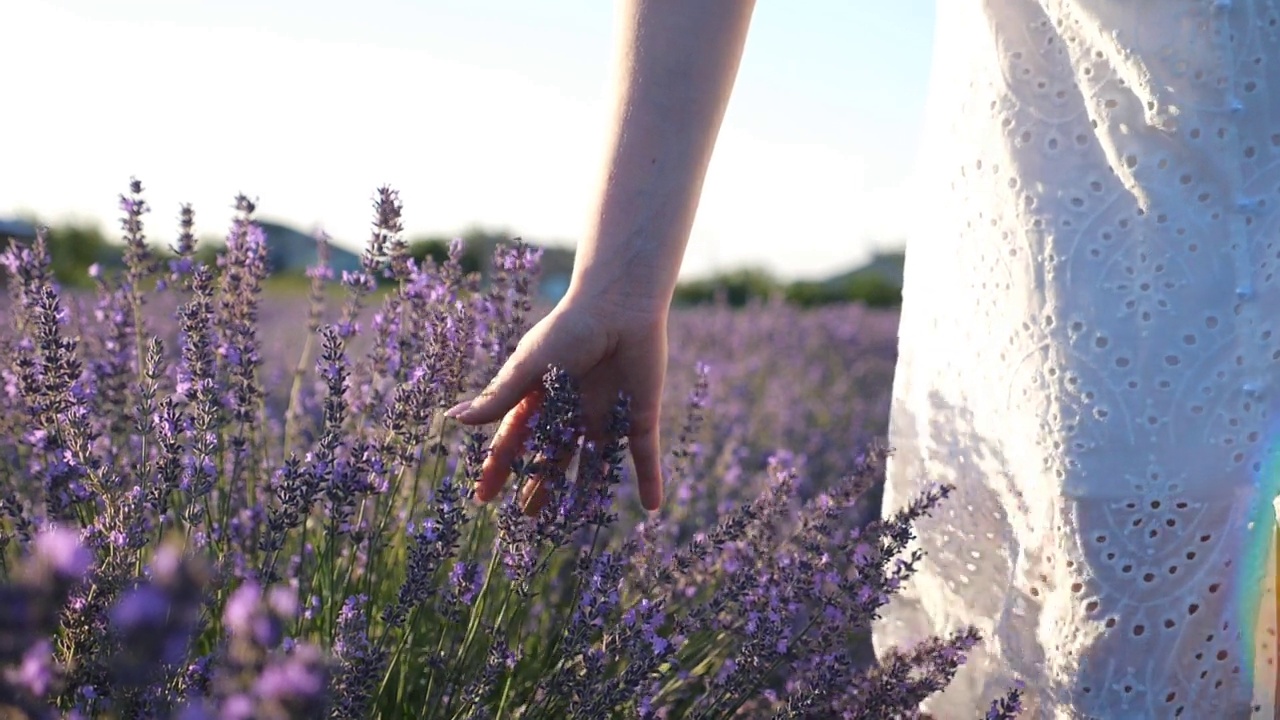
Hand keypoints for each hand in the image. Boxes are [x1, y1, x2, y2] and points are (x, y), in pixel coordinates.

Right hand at [446, 293, 666, 512]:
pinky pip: (644, 453)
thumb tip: (455, 420)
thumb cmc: (570, 328)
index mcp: (544, 395)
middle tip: (527, 517)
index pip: (515, 439)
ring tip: (574, 522)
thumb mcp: (531, 365)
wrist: (620, 306)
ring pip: (595, 463)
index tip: (483, 496)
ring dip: (587, 493)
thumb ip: (499, 397)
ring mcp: (608, 413)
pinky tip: (652, 507)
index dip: (499, 467)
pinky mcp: (641, 415)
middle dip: (540, 485)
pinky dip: (650, 479)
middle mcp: (574, 408)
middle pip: (553, 456)